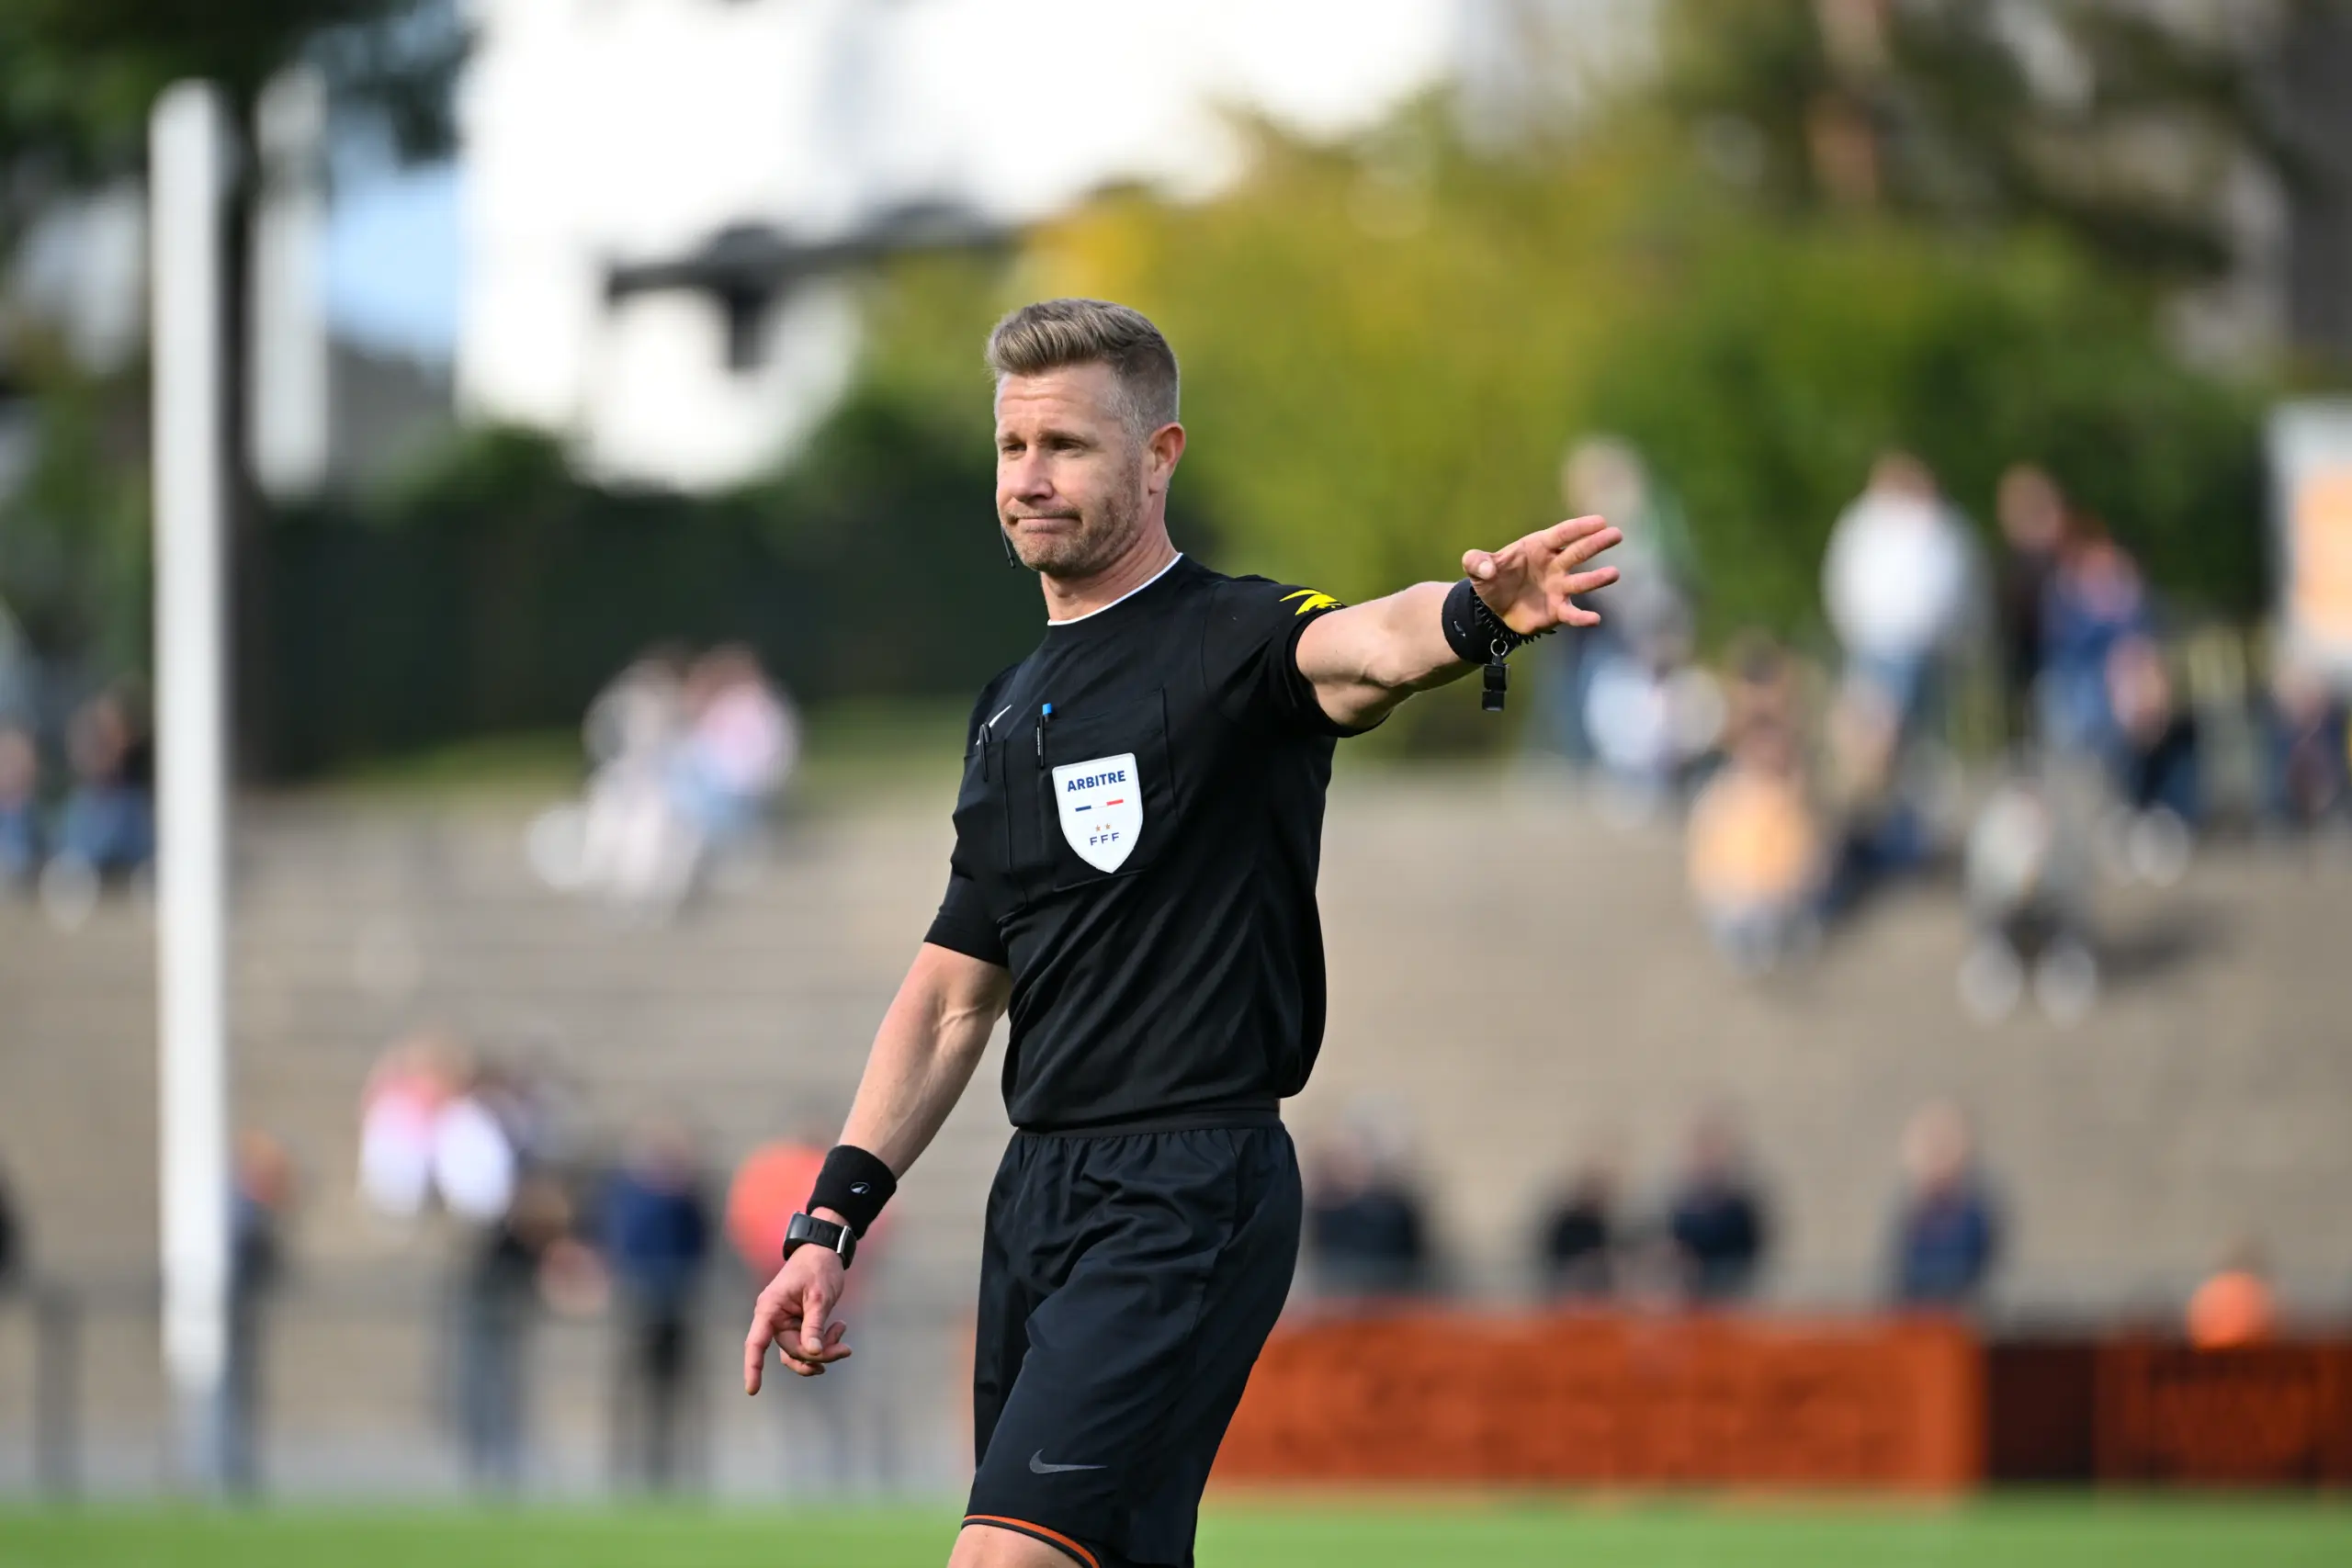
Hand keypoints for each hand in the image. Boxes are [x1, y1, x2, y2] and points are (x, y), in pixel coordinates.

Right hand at [742, 1244, 851, 1392]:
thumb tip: (813, 1354)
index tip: (752, 1390)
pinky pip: (807, 1346)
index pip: (756, 1342)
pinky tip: (839, 1329)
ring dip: (823, 1353)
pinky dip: (824, 1345)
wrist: (825, 1251)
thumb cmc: (819, 1268)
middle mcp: (773, 1318)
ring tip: (844, 1342)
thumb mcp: (820, 1296)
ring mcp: (784, 1323)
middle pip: (792, 1351)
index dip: (752, 1366)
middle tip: (846, 1350)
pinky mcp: (796, 1326)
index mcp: (770, 1308)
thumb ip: (814, 1325)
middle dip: (819, 1354)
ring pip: (800, 1352)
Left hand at [1462, 516, 1621, 634]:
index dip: (1579, 527)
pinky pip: (1572, 614)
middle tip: (1616, 534)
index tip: (1599, 521)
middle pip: (1577, 552)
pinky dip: (1582, 617)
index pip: (1562, 534)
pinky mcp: (1557, 610)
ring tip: (1614, 574)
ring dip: (1597, 579)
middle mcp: (1554, 565)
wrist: (1492, 609)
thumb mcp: (1476, 567)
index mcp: (1538, 547)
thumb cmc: (1490, 580)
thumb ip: (1477, 562)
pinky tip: (1595, 619)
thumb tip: (1486, 569)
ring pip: (1581, 582)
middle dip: (1596, 543)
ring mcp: (1558, 587)